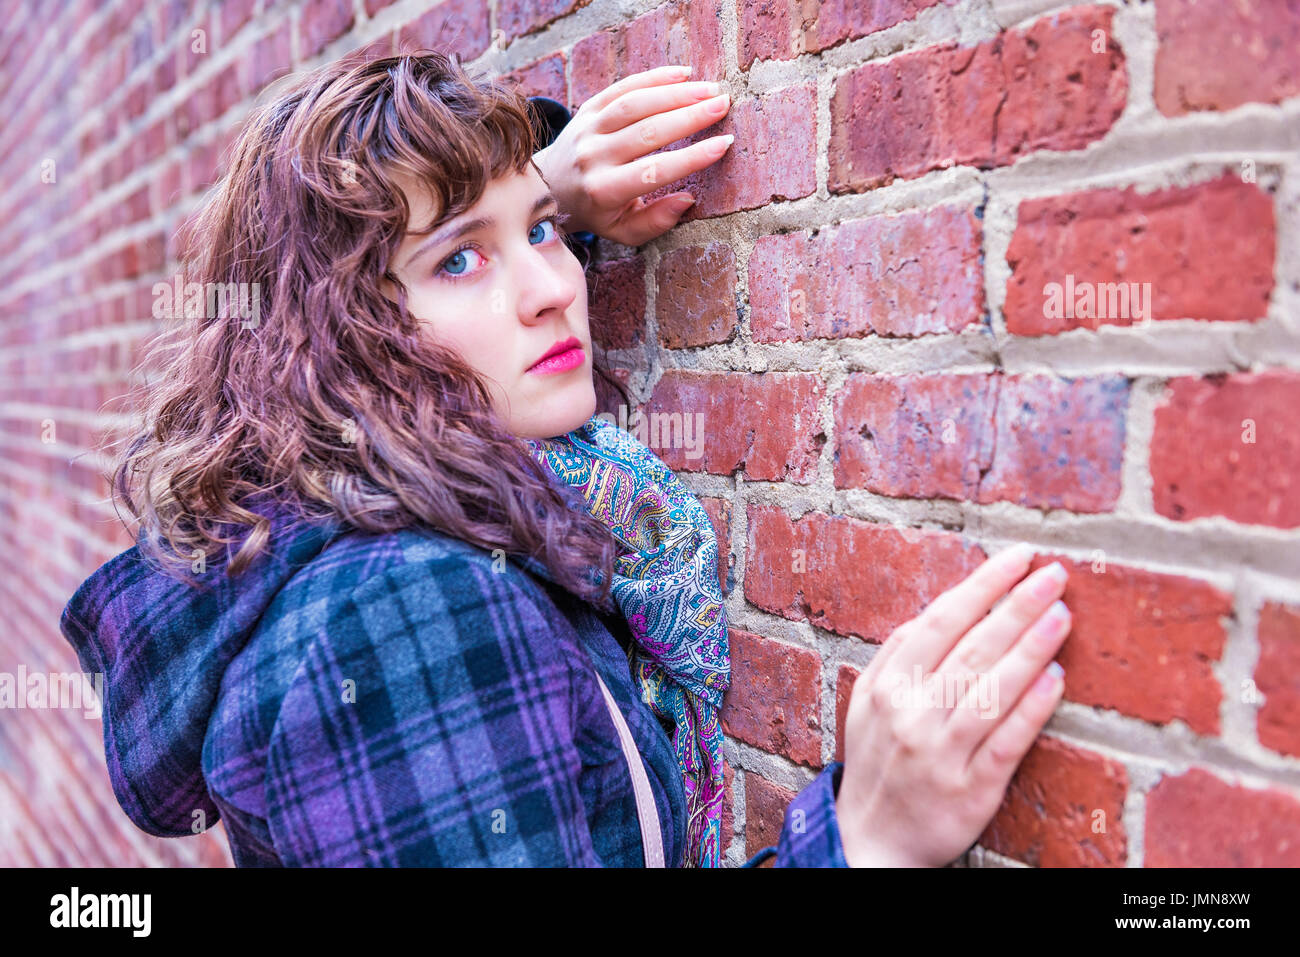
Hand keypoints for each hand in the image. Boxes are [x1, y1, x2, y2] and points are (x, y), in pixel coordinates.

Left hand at [531, 65, 733, 246]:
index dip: (691, 158)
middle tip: (723, 105)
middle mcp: (593, 157)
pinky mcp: (588, 108)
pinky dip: (654, 78)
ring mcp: (588, 129)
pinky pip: (622, 88)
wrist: (551, 186)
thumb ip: (655, 222)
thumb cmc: (597, 211)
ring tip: (710, 90)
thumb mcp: (622, 230)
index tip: (723, 144)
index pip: (653, 171)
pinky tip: (684, 74)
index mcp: (604, 190)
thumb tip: (687, 200)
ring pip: (635, 104)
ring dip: (676, 93)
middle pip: (647, 132)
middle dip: (690, 116)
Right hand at [834, 545, 1071, 866]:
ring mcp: (941, 752)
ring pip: (991, 689)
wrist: (869, 841)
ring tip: (1062, 614)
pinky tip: (1055, 678)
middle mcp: (912, 714)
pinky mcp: (971, 790)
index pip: (940, 621)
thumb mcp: (867, 704)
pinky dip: (1031, 708)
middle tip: (1053, 575)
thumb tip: (934, 614)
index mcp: (887, 685)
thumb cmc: (877, 763)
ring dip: (1030, 647)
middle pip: (972, 648)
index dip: (982, 586)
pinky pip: (1006, 742)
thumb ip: (895, 657)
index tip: (1017, 559)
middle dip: (1016, 605)